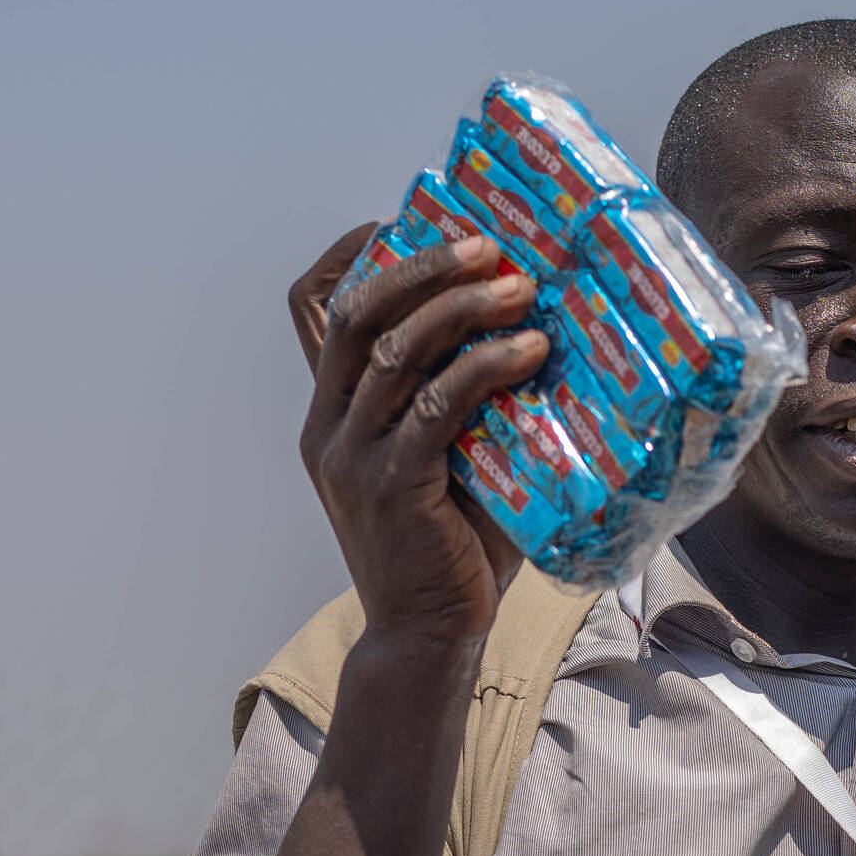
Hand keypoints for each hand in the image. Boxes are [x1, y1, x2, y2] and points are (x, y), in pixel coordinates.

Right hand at [296, 231, 544, 645]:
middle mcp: (329, 428)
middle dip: (423, 266)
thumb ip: (466, 403)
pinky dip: (485, 367)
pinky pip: (438, 405)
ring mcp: (354, 456)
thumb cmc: (452, 549)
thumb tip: (539, 329)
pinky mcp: (393, 484)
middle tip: (490, 246)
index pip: (317, 312)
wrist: (429, 638)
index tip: (405, 218)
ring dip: (462, 307)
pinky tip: (530, 351)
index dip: (354, 256)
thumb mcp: (450, 461)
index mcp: (331, 415)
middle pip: (359, 314)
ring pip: (396, 350)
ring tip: (521, 288)